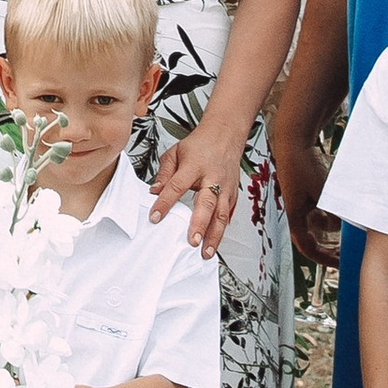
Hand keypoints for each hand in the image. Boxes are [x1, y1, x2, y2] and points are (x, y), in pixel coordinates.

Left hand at [150, 114, 242, 257]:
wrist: (226, 135)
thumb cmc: (200, 145)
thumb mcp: (175, 152)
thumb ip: (164, 173)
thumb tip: (154, 191)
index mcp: (195, 165)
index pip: (177, 186)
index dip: (165, 202)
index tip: (155, 217)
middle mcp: (213, 177)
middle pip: (207, 203)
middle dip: (200, 224)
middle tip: (192, 241)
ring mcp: (226, 187)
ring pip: (222, 214)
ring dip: (214, 235)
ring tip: (205, 252)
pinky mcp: (233, 194)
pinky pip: (228, 215)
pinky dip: (222, 230)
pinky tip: (215, 243)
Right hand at [273, 112, 336, 264]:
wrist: (293, 144)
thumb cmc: (304, 167)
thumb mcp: (322, 193)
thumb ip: (331, 213)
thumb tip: (337, 228)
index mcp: (295, 216)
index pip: (307, 247)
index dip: (322, 258)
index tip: (337, 263)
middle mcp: (294, 212)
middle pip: (308, 240)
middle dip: (324, 250)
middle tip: (340, 255)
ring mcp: (298, 202)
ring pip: (313, 226)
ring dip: (326, 232)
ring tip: (343, 234)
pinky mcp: (302, 192)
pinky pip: (314, 212)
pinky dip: (325, 217)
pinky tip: (338, 213)